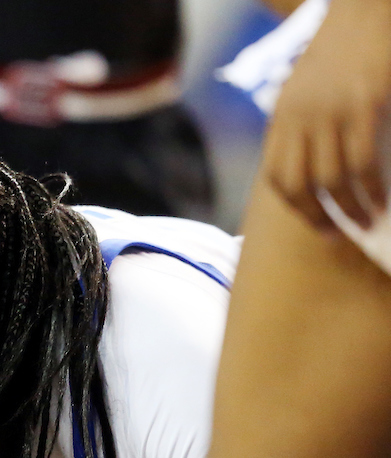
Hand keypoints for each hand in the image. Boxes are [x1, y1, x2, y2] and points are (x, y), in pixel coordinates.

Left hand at [265, 0, 390, 229]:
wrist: (367, 3)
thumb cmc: (345, 45)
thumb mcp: (307, 86)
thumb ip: (302, 123)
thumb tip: (313, 167)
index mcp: (283, 116)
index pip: (277, 176)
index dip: (294, 206)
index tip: (314, 221)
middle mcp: (299, 117)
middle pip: (298, 187)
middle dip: (317, 218)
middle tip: (339, 234)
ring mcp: (330, 112)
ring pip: (331, 181)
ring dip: (349, 210)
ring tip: (366, 222)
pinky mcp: (363, 105)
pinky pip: (361, 163)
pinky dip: (370, 189)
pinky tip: (381, 201)